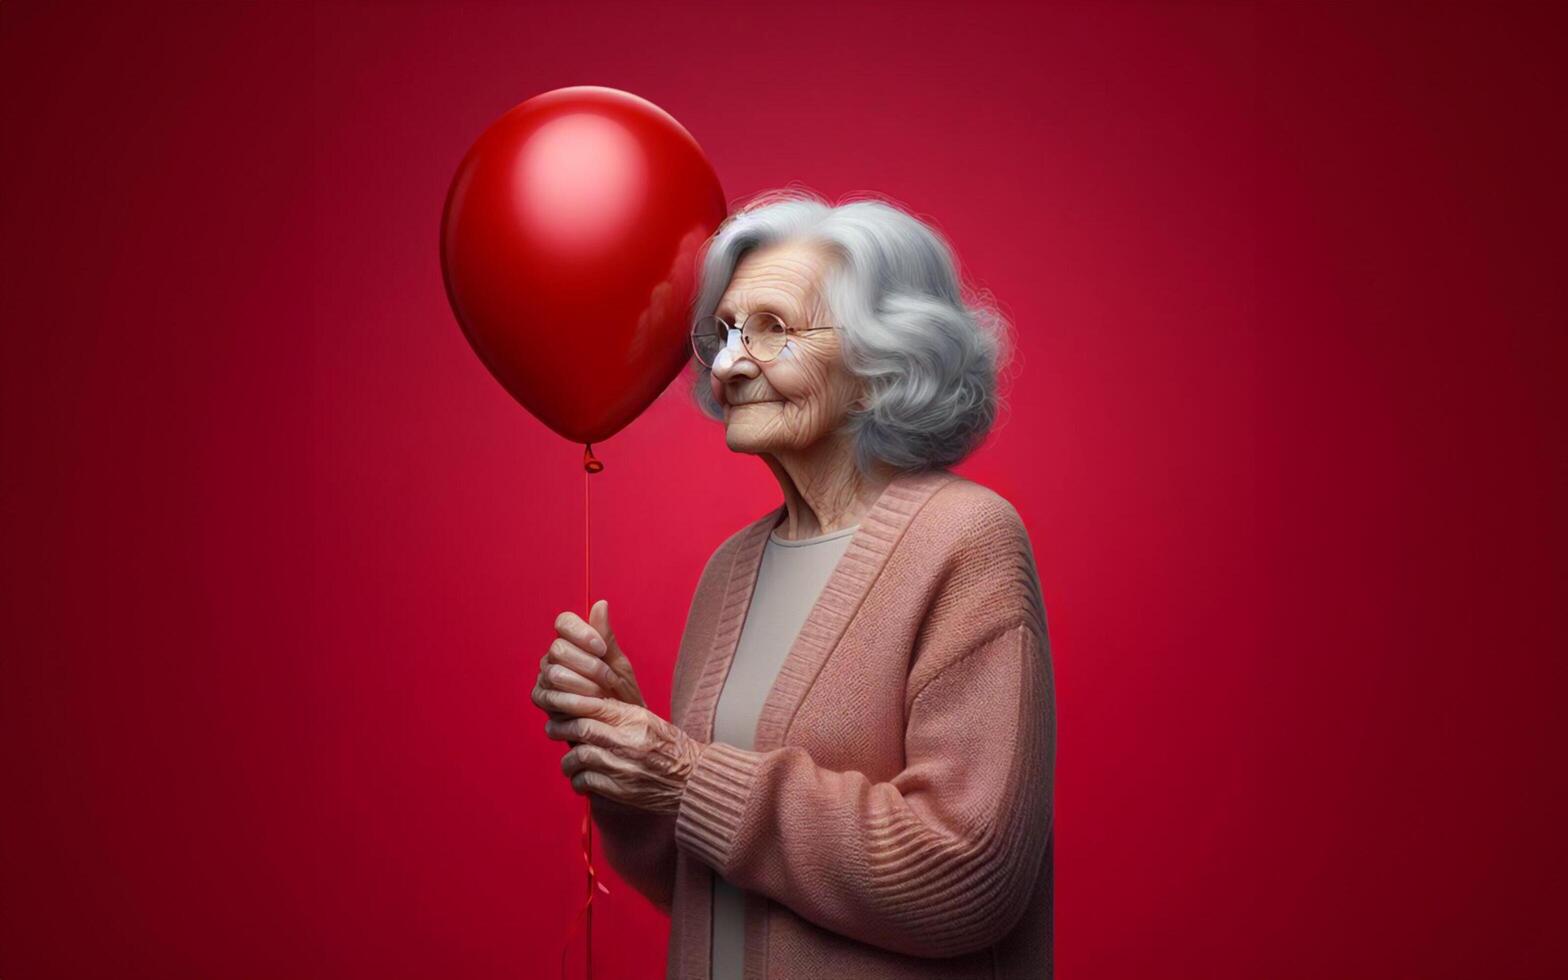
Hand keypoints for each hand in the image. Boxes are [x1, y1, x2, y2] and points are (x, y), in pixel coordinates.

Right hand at [531, 601, 647, 745]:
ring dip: (583, 685)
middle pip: (558, 649)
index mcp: (572, 642)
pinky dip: (573, 702)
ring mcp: (544, 680)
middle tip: (608, 679)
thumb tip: (601, 604)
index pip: (564, 622)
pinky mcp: (542, 702)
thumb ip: (606, 637)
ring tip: (602, 695)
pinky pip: (549, 697)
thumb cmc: (621, 695)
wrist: (621, 728)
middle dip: (588, 665)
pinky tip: (590, 707)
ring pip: (553, 674)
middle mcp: (553, 658)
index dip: (580, 633)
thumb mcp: (618, 664)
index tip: (601, 649)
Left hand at [543, 692, 707, 814]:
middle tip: (553, 729)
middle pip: (580, 729)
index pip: (593, 706)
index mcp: (636, 720)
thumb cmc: (672, 748)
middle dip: (560, 728)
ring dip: (568, 760)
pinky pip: (585, 783)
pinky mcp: (619, 791)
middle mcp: (627, 742)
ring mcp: (622, 768)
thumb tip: (588, 707)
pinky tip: (583, 779)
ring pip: (578, 758)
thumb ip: (621, 714)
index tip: (560, 706)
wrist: (693, 781)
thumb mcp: (650, 721)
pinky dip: (578, 781)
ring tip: (570, 761)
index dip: (570, 705)